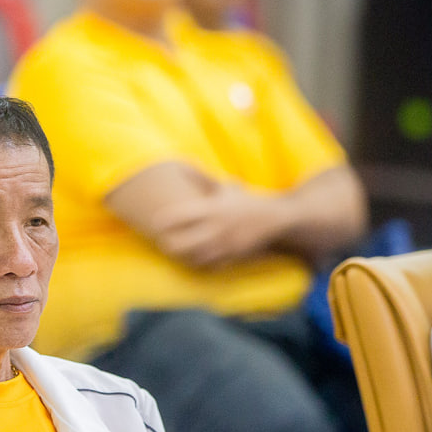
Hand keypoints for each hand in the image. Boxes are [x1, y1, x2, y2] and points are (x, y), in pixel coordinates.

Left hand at [151, 184, 286, 268]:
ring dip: (183, 256)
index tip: (155, 222)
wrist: (276, 218)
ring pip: (193, 258)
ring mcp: (225, 245)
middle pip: (180, 244)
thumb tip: (181, 165)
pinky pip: (210, 266)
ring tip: (177, 251)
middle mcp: (217, 228)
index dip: (162, 221)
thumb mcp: (225, 186)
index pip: (179, 216)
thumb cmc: (246, 200)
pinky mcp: (233, 257)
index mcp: (212, 208)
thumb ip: (202, 178)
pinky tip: (195, 258)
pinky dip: (199, 264)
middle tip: (163, 241)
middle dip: (167, 244)